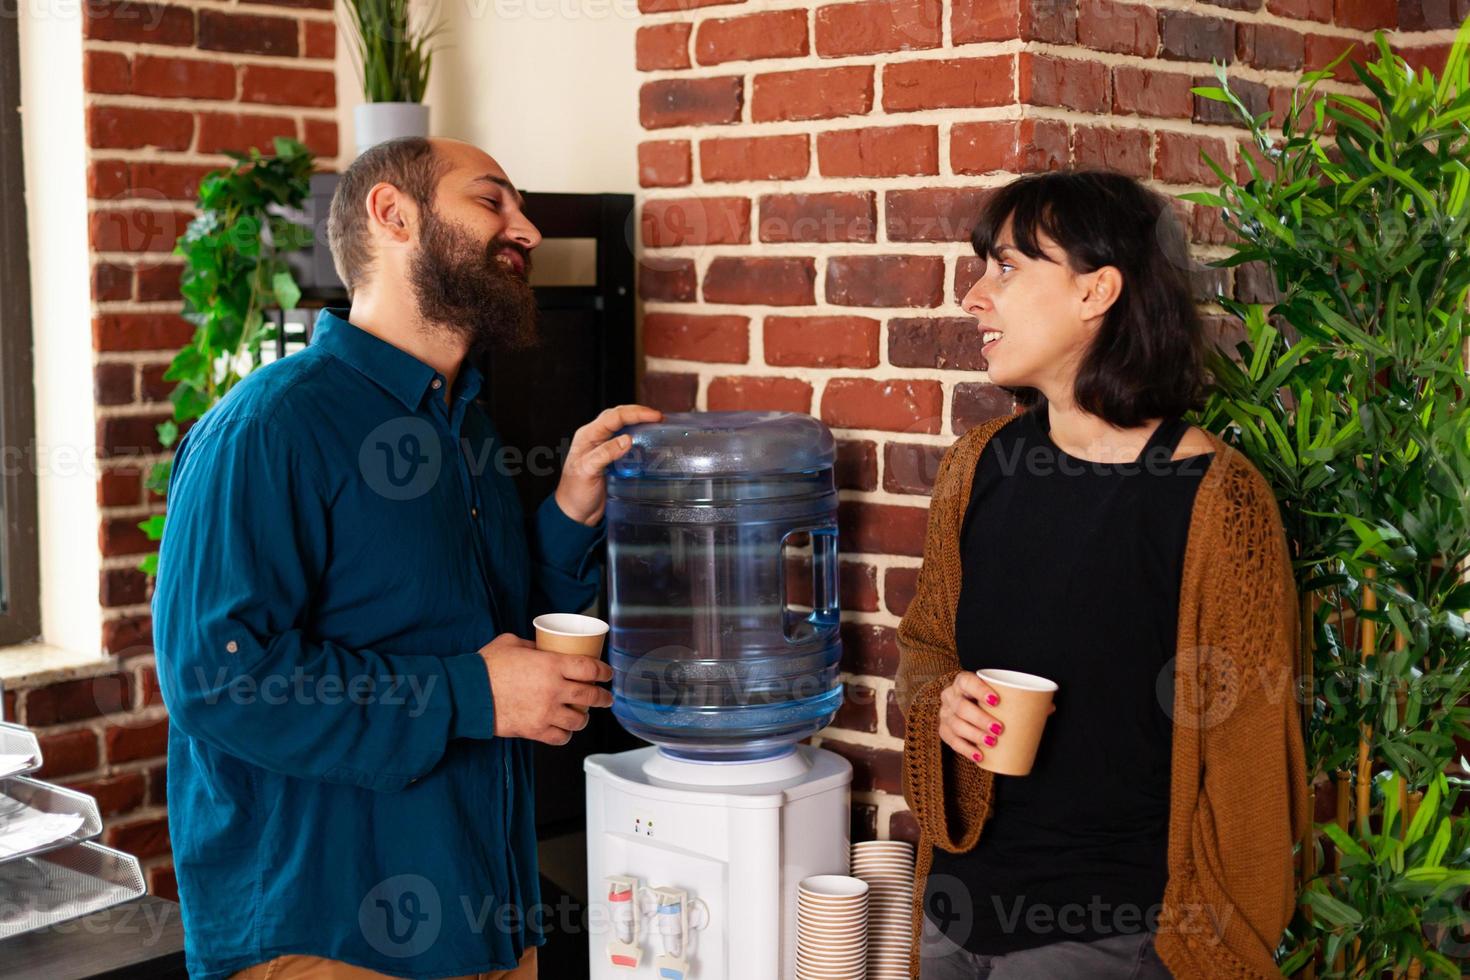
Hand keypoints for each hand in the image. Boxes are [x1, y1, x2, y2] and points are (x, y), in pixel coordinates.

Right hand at [478, 633, 613, 744]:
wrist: (467, 694)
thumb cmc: (486, 667)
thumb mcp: (512, 643)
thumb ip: (534, 646)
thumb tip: (544, 648)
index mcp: (551, 665)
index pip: (590, 669)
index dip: (604, 671)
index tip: (607, 674)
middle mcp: (553, 690)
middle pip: (591, 696)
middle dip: (602, 698)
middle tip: (605, 698)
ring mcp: (546, 712)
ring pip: (579, 720)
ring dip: (584, 718)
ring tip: (582, 715)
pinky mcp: (535, 730)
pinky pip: (561, 737)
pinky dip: (565, 734)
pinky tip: (563, 729)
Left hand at [554, 404, 662, 525]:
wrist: (576, 513)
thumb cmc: (575, 493)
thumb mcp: (587, 472)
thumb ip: (605, 454)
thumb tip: (627, 439)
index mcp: (587, 436)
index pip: (613, 417)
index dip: (634, 413)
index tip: (653, 416)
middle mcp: (595, 437)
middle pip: (618, 416)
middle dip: (638, 413)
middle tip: (658, 417)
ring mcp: (604, 447)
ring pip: (622, 426)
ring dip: (639, 422)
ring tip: (656, 424)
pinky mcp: (612, 458)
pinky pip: (626, 441)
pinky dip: (638, 437)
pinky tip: (648, 440)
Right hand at [937, 673, 1055, 764]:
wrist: (963, 704)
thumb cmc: (984, 699)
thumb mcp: (997, 694)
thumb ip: (1019, 699)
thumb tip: (1049, 707)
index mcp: (962, 682)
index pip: (967, 682)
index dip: (979, 690)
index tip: (997, 700)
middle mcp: (950, 696)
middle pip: (961, 707)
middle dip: (979, 719)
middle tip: (999, 729)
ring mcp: (944, 714)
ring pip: (956, 725)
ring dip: (973, 735)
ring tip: (991, 743)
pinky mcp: (944, 730)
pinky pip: (951, 741)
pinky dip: (966, 750)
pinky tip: (979, 756)